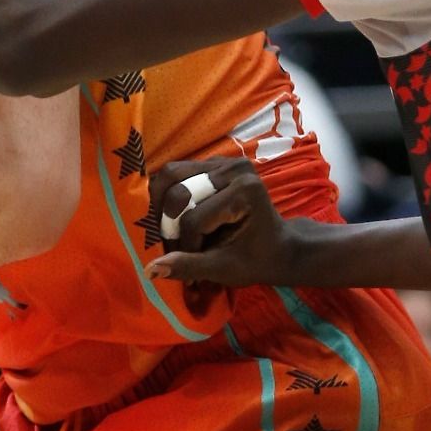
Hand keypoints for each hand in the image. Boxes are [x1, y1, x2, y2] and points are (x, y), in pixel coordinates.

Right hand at [143, 158, 301, 287]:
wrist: (279, 246)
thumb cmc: (257, 260)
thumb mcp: (224, 269)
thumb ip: (189, 265)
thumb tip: (150, 269)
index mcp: (244, 191)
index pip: (194, 219)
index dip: (185, 246)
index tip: (191, 268)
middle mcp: (235, 168)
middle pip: (177, 189)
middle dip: (168, 223)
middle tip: (172, 244)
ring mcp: (225, 161)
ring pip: (171, 174)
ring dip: (162, 205)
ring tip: (169, 229)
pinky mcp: (214, 162)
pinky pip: (177, 172)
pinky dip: (168, 194)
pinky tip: (173, 216)